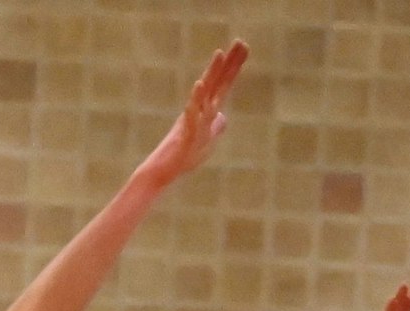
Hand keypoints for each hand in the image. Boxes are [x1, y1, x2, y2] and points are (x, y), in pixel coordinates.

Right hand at [138, 40, 247, 184]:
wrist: (165, 169)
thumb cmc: (185, 155)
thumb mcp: (207, 140)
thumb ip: (215, 126)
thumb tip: (222, 117)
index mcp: (206, 109)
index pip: (224, 83)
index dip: (234, 66)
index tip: (244, 46)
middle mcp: (200, 109)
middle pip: (217, 81)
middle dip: (229, 62)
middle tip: (240, 41)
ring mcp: (193, 118)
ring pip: (204, 92)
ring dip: (212, 73)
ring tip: (219, 54)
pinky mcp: (185, 131)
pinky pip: (191, 113)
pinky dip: (196, 99)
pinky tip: (199, 85)